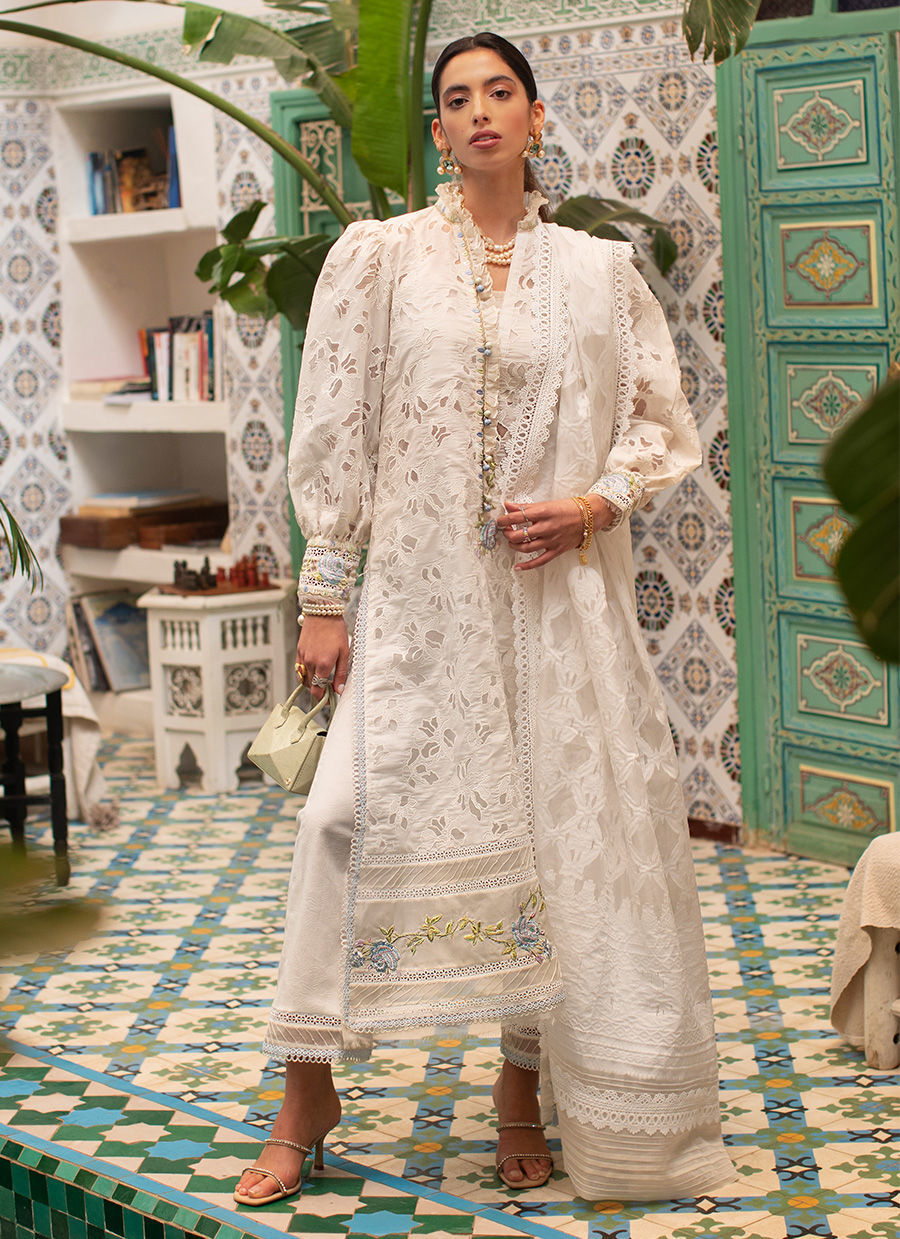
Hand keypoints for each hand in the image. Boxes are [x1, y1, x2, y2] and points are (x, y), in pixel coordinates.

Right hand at [296, 616, 349, 699]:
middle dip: (318, 692)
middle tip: (327, 693)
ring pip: (304, 678)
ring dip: (311, 683)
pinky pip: (298, 669)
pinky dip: (304, 674)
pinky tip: (312, 673)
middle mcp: (310, 663)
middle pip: (310, 686)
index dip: (322, 699)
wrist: (322, 611)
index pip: (318, 690)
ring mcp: (303, 657)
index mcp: (323, 664)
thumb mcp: (344, 653)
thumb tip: (339, 690)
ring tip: (321, 682)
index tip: (328, 702)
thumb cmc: (336, 630)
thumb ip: (340, 673)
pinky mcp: (299, 651)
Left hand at [495, 496, 615, 570]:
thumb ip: (525, 507)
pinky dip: (527, 566)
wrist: (588, 516)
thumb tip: (508, 505)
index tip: (499, 520)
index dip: (504, 520)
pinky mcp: (556, 550)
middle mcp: (546, 527)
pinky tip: (518, 567)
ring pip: (525, 548)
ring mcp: (551, 540)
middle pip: (519, 535)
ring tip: (512, 541)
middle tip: (505, 531)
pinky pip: (539, 561)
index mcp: (543, 512)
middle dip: (508, 534)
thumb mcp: (545, 504)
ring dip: (514, 546)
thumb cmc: (567, 508)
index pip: (517, 517)